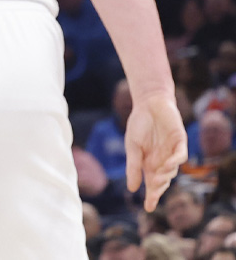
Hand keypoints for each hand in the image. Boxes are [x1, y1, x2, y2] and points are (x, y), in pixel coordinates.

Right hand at [125, 93, 187, 211]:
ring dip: (165, 176)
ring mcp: (172, 151)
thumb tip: (132, 189)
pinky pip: (180, 155)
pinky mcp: (180, 141)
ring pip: (172, 170)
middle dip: (158, 190)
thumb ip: (133, 166)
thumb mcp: (132, 147)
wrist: (148, 103)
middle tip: (153, 195)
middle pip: (163, 181)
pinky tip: (167, 164)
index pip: (152, 184)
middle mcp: (162, 160)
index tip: (148, 208)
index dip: (151, 196)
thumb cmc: (139, 124)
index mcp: (149, 163)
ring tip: (157, 178)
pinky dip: (175, 161)